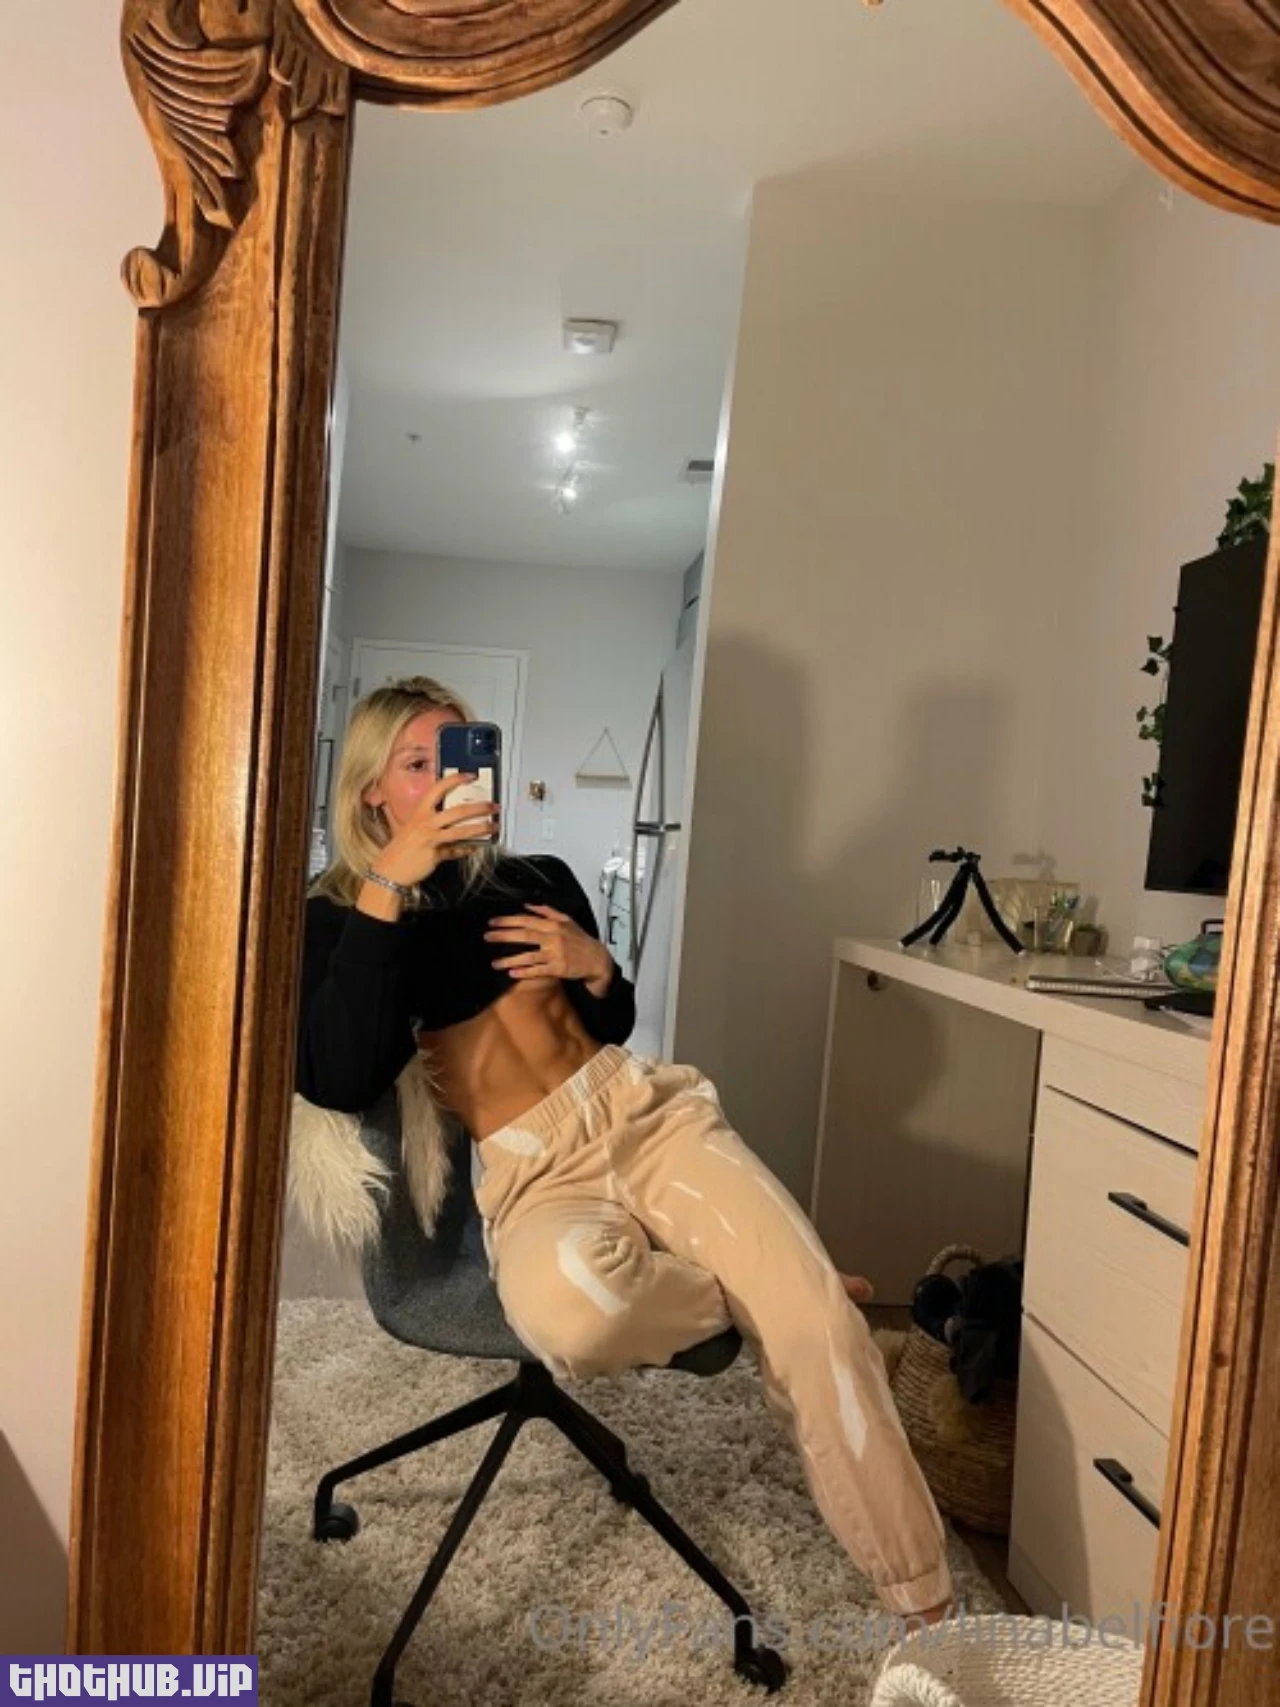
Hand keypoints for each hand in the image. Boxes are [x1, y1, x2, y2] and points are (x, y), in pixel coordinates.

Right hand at [370, 773, 498, 890]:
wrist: (388, 870)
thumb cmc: (399, 849)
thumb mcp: (411, 828)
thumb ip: (429, 822)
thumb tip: (448, 819)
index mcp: (419, 812)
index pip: (438, 789)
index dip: (455, 780)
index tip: (469, 776)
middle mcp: (425, 823)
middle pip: (458, 811)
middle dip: (480, 807)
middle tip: (492, 806)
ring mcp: (430, 839)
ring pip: (462, 831)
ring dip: (481, 828)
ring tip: (493, 827)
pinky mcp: (435, 855)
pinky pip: (456, 851)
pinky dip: (467, 849)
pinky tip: (474, 847)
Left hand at [484, 904, 613, 994]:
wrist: (597, 959)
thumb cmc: (580, 939)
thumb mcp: (567, 920)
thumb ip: (547, 911)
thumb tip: (528, 905)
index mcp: (553, 925)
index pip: (526, 920)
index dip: (508, 921)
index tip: (492, 922)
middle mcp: (553, 938)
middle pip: (524, 935)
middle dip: (503, 936)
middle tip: (487, 937)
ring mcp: (556, 954)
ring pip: (528, 956)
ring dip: (510, 959)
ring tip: (495, 963)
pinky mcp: (558, 969)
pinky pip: (538, 971)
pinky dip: (525, 972)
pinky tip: (512, 973)